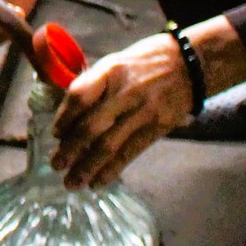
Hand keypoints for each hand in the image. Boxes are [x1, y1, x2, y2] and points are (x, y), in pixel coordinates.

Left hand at [49, 17, 245, 187]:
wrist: (191, 64)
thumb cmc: (146, 62)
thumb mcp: (116, 62)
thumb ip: (94, 85)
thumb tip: (68, 117)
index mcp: (110, 70)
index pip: (80, 95)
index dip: (64, 117)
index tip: (54, 134)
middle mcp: (125, 92)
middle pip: (92, 126)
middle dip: (70, 149)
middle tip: (56, 165)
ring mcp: (143, 112)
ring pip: (109, 145)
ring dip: (87, 167)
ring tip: (71, 183)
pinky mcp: (158, 128)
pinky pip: (130, 153)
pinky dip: (112, 170)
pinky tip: (97, 182)